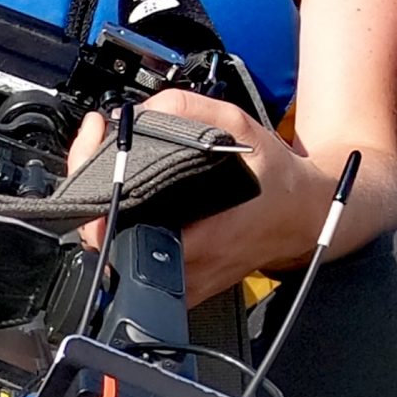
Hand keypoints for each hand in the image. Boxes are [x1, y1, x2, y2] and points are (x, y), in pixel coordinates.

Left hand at [64, 88, 335, 305]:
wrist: (306, 216)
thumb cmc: (277, 179)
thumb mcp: (239, 126)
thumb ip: (188, 109)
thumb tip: (137, 113)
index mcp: (200, 239)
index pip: (118, 232)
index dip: (92, 192)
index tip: (94, 150)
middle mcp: (187, 269)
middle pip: (105, 242)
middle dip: (90, 191)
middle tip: (95, 148)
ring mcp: (184, 285)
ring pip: (116, 256)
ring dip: (101, 210)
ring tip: (104, 166)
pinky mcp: (183, 287)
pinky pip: (134, 261)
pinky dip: (121, 228)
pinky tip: (123, 195)